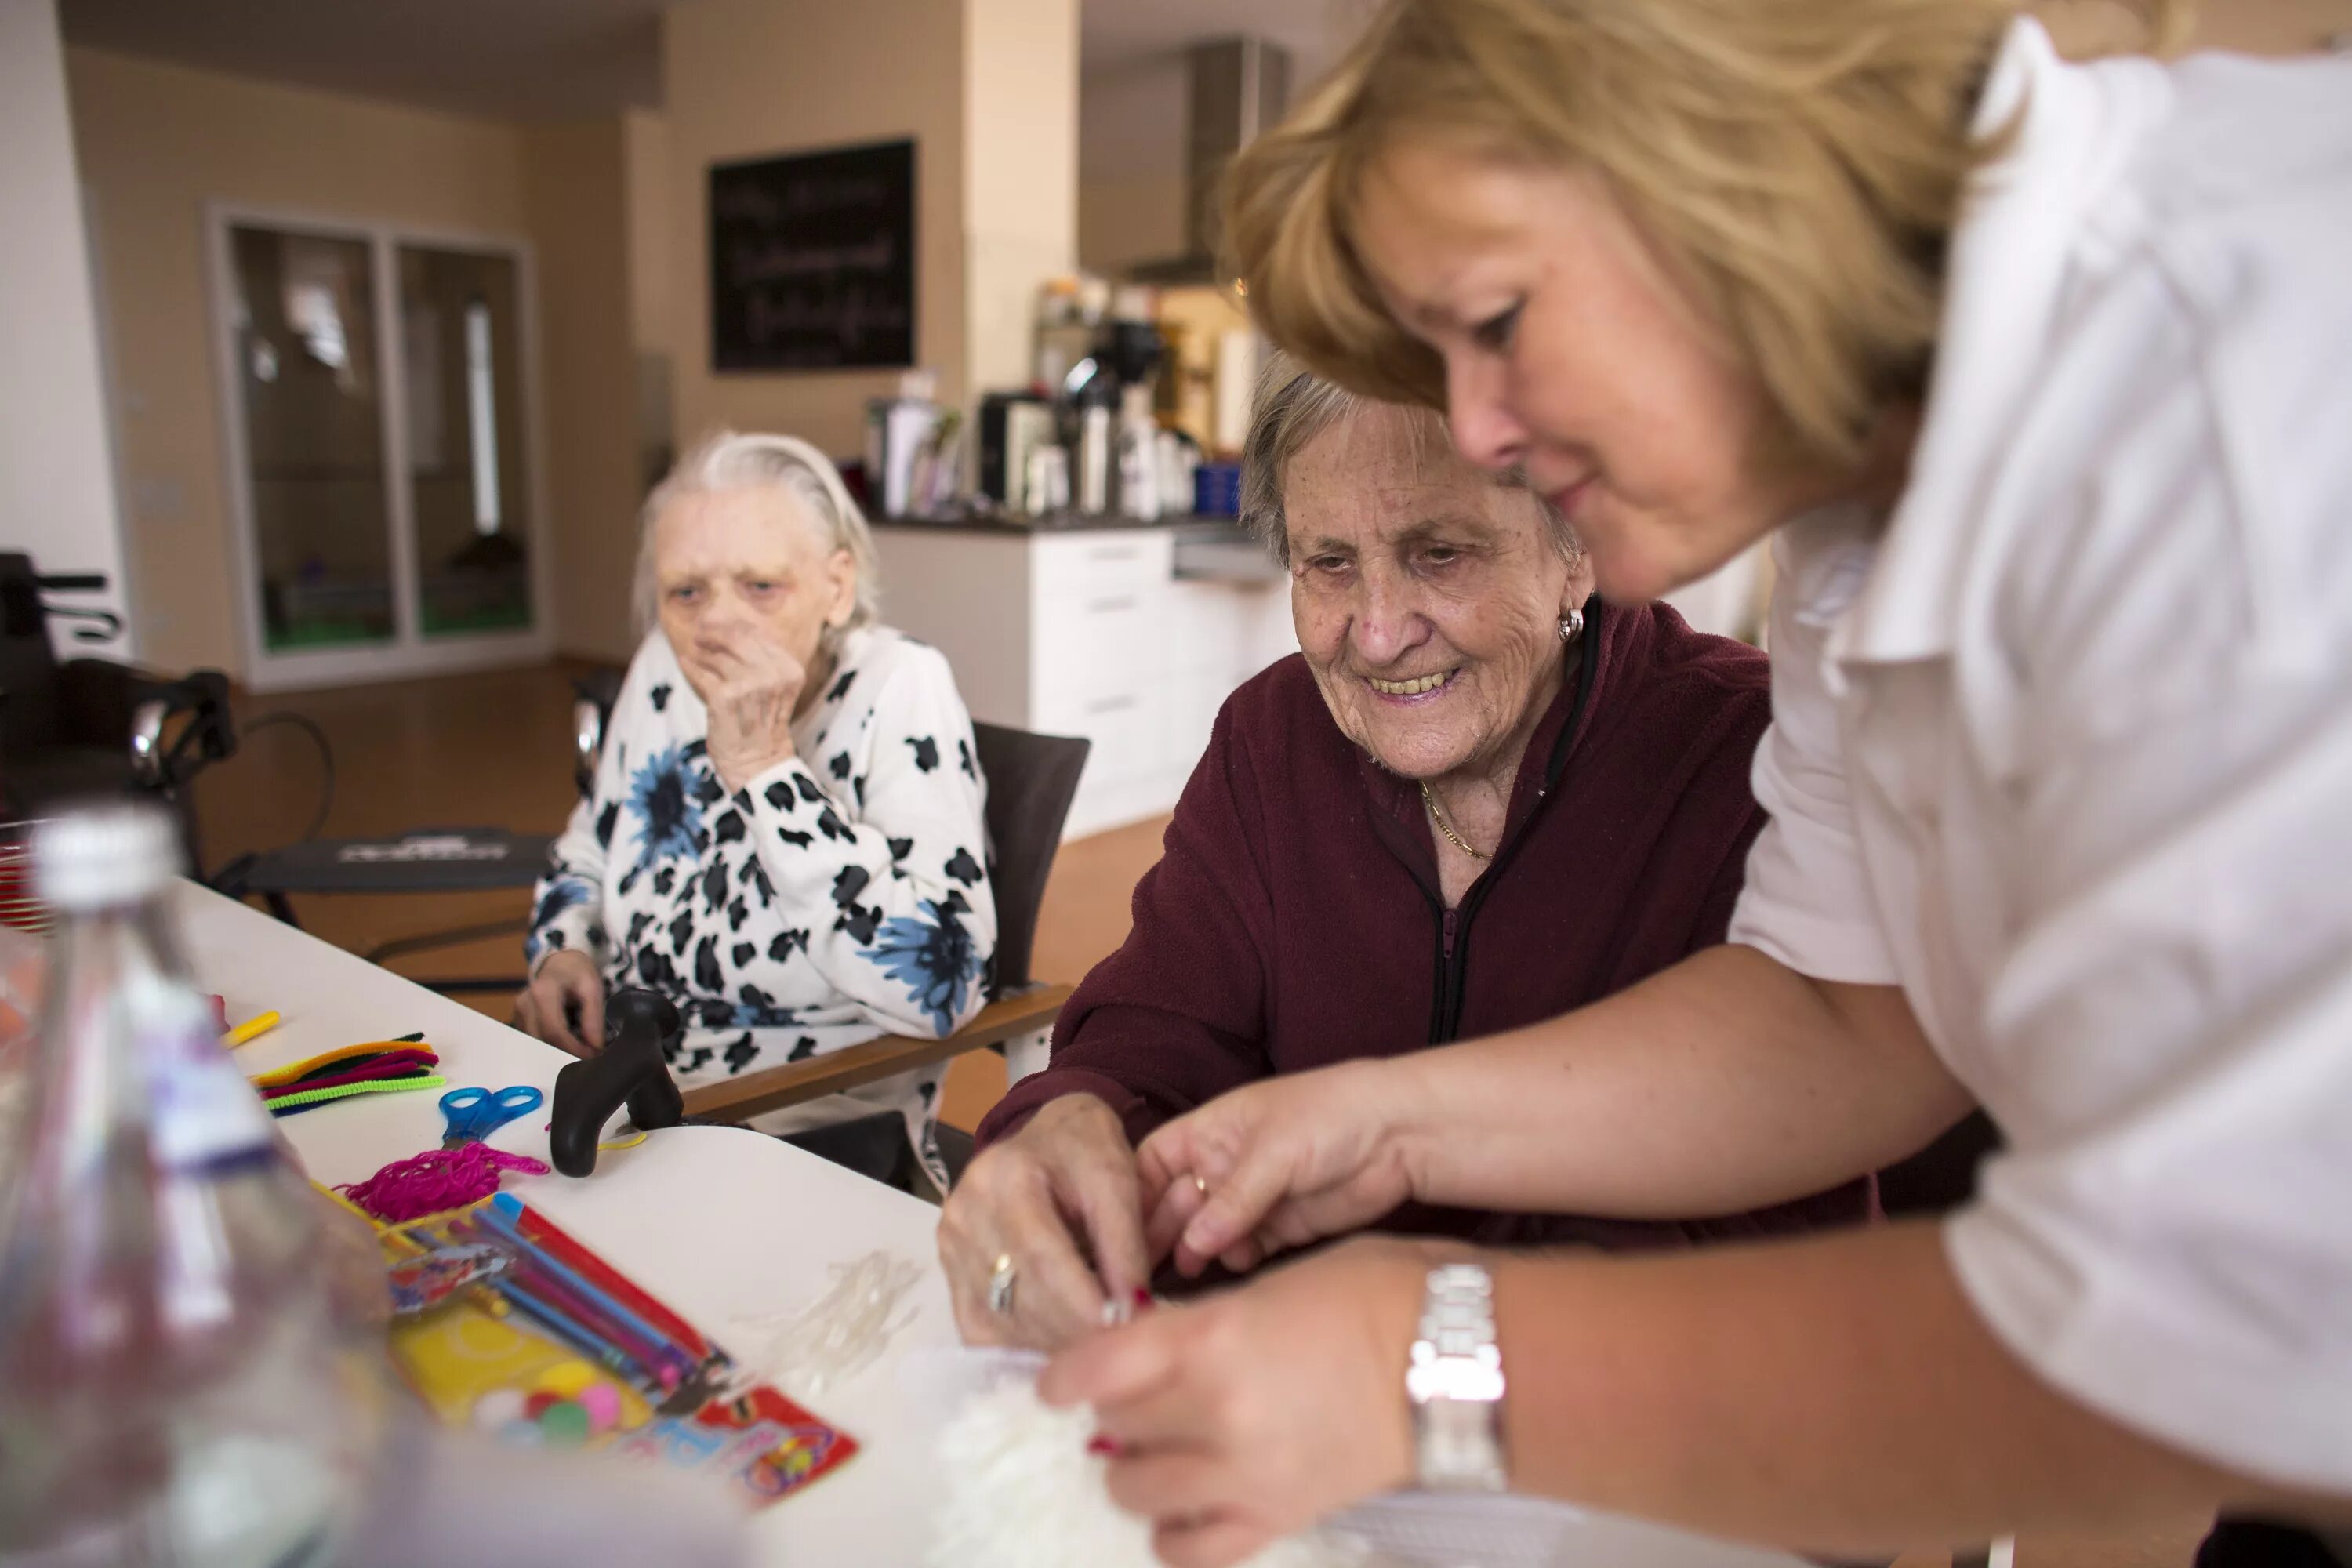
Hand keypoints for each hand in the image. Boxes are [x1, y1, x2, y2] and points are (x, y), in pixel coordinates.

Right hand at [513, 948, 604, 1058]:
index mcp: (542, 993)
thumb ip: (593, 1017)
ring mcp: (518, 1012)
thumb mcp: (592, 988)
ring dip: (557, 1051)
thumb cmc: (577, 973)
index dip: (573, 1049)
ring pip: (536, 1043)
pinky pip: (533, 1039)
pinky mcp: (518, 1019)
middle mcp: (524, 1004)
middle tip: (587, 1058)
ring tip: (579, 1050)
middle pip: (542, 1040)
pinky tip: (566, 1042)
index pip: (554, 1031)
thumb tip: (594, 1047)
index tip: (591, 1057)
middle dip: (565, 1053)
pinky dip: (550, 1045)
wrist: (560, 963)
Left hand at [684, 626, 807, 791]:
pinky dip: (690, 666)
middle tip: (701, 632)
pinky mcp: (724, 697)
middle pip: (737, 637)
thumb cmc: (760, 722)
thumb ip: (758, 657)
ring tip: (696, 652)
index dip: (734, 624)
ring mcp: (749, 686)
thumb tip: (727, 623)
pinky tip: (685, 663)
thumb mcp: (773, 685)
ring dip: (702, 651)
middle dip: (715, 630)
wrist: (757, 762)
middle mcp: (773, 675)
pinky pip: (700, 672)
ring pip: (717, 655)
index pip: (758, 634)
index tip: (717, 622)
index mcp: (790, 669)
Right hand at [937, 1094, 1151, 1349]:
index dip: (1082, 1305)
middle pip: (1018, 1296)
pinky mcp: (948, 1275)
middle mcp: (964, 1213)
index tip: (1124, 1334)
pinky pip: (981, 1331)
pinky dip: (1022, 1347)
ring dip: (1051, 1345)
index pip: (1041, 1258)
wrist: (1048, 1139)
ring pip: (999, 1322)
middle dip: (1073, 1333)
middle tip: (1120, 1349)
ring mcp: (949, 1247)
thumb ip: (1125, 1243)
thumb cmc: (1087, 1154)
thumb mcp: (1118, 1180)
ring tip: (1096, 1346)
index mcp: (1004, 1177)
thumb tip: (1134, 1309)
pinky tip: (1060, 1344)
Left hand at [1040, 1236, 1429, 1567]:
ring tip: (1155, 1450)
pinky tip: (1181, 1511)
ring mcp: (1243, 1474)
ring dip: (1132, 1470)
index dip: (1063, 1376)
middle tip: (1128, 1401)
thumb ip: (1209, 1321)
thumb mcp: (1278, 1283)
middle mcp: (1214, 1412)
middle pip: (1114, 1427)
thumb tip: (1162, 1345)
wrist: (1459, 1360)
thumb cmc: (1379, 1294)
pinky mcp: (1277, 1517)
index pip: (1096, 1368)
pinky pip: (1191, 1551)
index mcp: (1210, 1339)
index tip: (1053, 1383)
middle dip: (1111, 1413)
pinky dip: (1172, 1535)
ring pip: (1135, 1489)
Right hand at [1136, 1059, 1419, 1278]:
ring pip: (1206, 1233)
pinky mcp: (1281, 1227)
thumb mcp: (1273, 1152)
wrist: (1399, 1133)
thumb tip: (1192, 1243)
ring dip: (1194, 1252)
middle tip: (1139, 1271)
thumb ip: (1232, 1199)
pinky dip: (1233, 1260)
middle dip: (1159, 1234)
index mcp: (1210, 1130)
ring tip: (1184, 1275)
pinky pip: (1243, 1250)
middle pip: (1174, 1204)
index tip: (1116, 1229)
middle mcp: (1223, 1164)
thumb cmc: (1331, 1114)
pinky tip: (1231, 1266)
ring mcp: (1252, 1198)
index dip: (1133, 1194)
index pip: (1153, 1163)